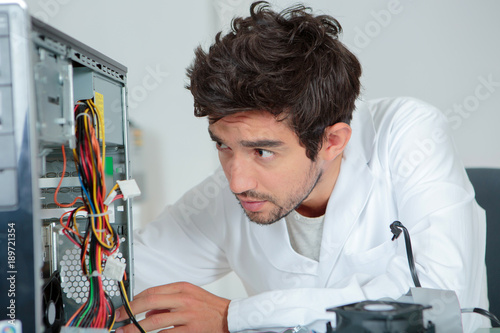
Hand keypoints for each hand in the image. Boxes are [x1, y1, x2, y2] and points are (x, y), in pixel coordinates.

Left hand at [114, 282, 229, 332]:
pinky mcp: (190, 331)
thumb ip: (169, 300)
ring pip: (154, 320)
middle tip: (118, 319)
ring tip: (125, 331)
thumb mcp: (190, 295)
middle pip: (150, 302)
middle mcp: (183, 300)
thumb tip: (148, 310)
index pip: (152, 291)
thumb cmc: (209, 307)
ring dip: (136, 327)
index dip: (134, 300)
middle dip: (130, 311)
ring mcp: (187, 316)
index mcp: (182, 288)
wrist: (229, 317)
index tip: (124, 307)